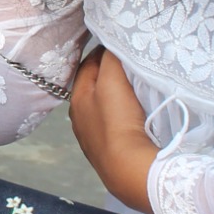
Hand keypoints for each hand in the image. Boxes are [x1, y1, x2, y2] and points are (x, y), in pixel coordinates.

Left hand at [69, 47, 157, 210]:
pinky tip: (136, 115)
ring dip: (116, 96)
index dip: (102, 52)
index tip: (119, 43)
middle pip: (94, 86)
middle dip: (108, 73)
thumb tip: (110, 44)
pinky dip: (122, 115)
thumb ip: (109, 59)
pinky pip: (115, 124)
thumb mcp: (111, 81)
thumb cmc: (117, 122)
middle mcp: (80, 119)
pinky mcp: (109, 152)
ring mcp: (94, 138)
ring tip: (135, 87)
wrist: (130, 171)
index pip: (88, 65)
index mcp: (76, 99)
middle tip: (128, 62)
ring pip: (104, 107)